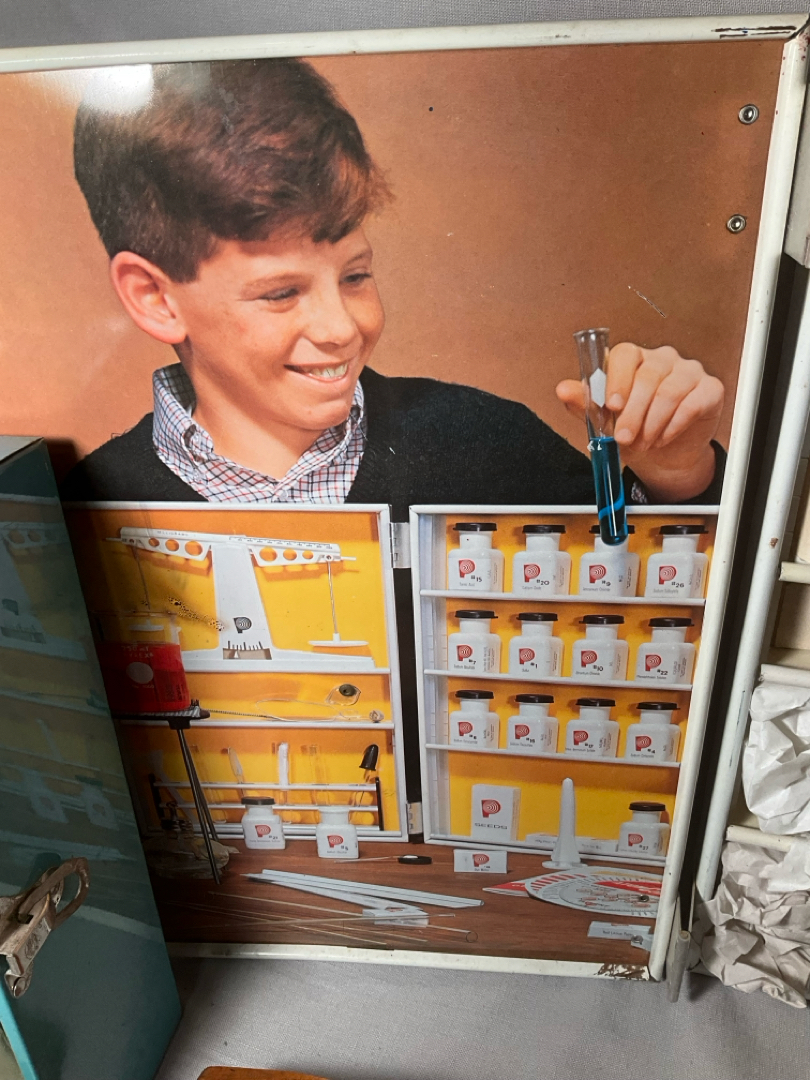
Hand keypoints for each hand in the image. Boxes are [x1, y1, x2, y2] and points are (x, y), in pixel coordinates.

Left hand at [556, 343, 723, 502]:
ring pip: (670, 391)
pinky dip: (674, 426)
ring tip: (643, 443)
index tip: (611, 406)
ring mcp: (689, 372)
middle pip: (648, 375)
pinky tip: (662, 438)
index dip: (618, 379)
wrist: (664, 456)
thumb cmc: (634, 430)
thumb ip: (585, 403)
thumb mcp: (605, 421)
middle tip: (625, 438)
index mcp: (635, 360)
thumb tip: (562, 389)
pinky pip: (692, 404)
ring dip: (652, 423)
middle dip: (633, 412)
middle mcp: (663, 359)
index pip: (625, 354)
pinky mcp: (710, 389)